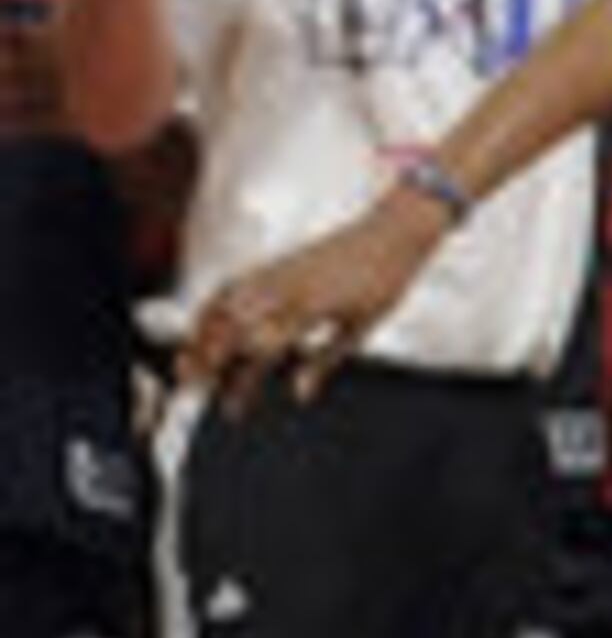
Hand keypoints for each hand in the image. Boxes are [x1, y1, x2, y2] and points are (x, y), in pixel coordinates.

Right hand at [185, 197, 439, 411]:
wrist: (397, 229)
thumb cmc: (385, 276)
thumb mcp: (362, 327)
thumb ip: (325, 361)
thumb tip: (300, 393)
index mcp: (311, 307)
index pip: (262, 351)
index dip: (242, 384)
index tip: (232, 408)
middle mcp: (291, 286)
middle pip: (232, 323)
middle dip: (206, 357)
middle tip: (191, 387)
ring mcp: (283, 269)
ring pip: (227, 299)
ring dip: (203, 329)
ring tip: (188, 359)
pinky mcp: (282, 260)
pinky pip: (238, 279)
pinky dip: (215, 302)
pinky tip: (207, 319)